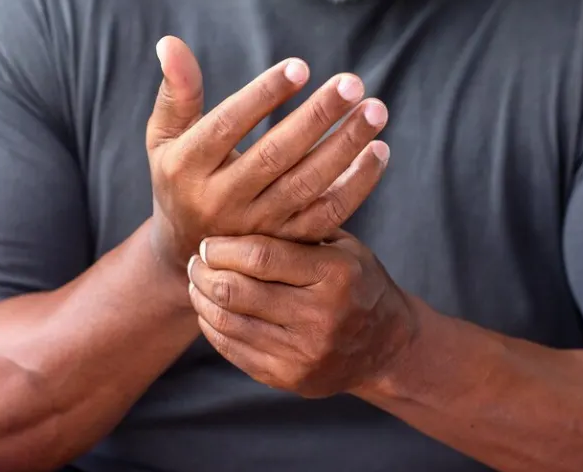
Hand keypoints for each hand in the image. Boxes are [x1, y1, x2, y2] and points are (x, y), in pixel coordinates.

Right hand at [146, 36, 390, 270]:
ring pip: (307, 185)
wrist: (189, 254)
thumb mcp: (165, 138)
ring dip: (346, 146)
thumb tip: (171, 41)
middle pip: (275, 155)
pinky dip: (358, 184)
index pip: (227, 126)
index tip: (300, 66)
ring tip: (375, 111)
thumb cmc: (181, 177)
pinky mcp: (287, 244)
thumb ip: (176, 91)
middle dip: (318, 117)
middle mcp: (221, 201)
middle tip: (353, 83)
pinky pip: (328, 214)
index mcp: (186, 168)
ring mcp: (257, 228)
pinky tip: (379, 151)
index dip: (263, 96)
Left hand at [186, 231, 416, 397]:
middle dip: (205, 273)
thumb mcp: (343, 246)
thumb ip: (299, 229)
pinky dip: (213, 328)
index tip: (208, 242)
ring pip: (229, 323)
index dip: (223, 248)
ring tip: (198, 283)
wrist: (386, 346)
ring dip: (203, 300)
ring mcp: (304, 353)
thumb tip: (241, 204)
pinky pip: (234, 351)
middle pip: (237, 291)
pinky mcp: (290, 378)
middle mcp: (321, 316)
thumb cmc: (356, 282)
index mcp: (336, 275)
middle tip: (196, 262)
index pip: (261, 257)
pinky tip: (210, 311)